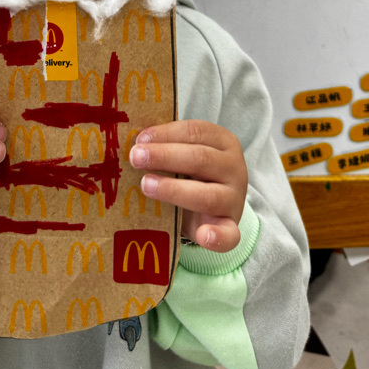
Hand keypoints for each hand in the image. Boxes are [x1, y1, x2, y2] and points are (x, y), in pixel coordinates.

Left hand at [129, 119, 246, 251]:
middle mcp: (233, 167)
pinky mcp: (231, 226)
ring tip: (146, 185)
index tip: (140, 139)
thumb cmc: (194, 173)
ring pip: (207, 195)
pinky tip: (203, 236)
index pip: (196, 132)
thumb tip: (134, 143)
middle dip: (164, 157)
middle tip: (136, 158)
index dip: (167, 133)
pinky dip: (217, 236)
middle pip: (200, 159)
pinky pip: (229, 234)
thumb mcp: (185, 154)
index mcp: (223, 141)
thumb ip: (167, 146)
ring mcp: (234, 198)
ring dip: (174, 190)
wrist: (214, 207)